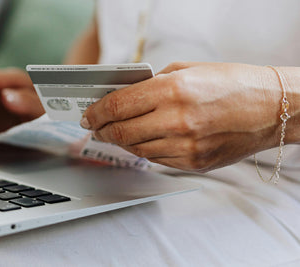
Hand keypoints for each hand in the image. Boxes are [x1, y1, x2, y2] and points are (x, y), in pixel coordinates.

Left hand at [80, 62, 288, 171]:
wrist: (272, 108)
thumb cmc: (232, 84)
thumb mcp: (187, 70)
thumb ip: (152, 84)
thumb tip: (122, 96)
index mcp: (173, 91)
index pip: (117, 106)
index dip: (96, 112)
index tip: (88, 114)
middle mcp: (177, 121)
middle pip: (120, 132)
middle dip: (101, 129)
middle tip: (95, 127)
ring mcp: (186, 146)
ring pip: (135, 149)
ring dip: (120, 141)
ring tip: (115, 133)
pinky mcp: (194, 163)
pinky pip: (156, 159)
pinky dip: (143, 149)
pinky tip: (142, 140)